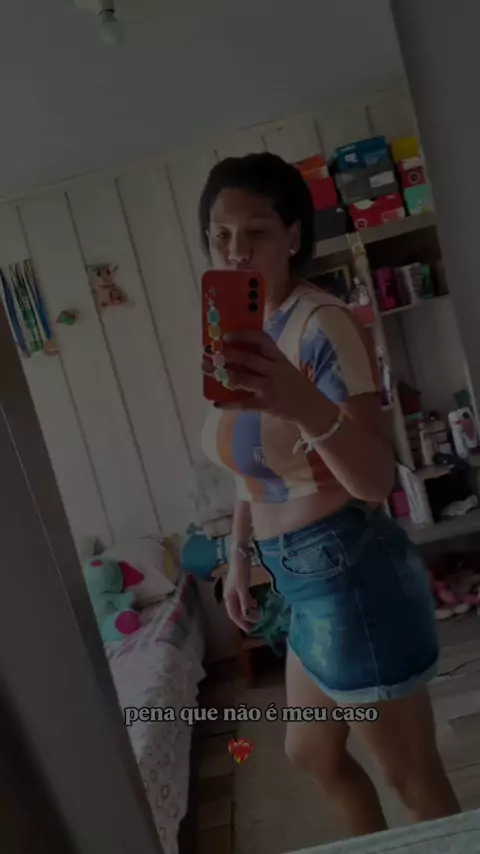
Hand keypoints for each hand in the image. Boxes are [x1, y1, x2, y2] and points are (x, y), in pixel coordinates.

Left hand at [202, 330, 316, 419]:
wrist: (312, 408)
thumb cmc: (293, 385)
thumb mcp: (284, 367)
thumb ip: (266, 360)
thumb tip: (236, 352)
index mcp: (279, 358)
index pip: (262, 340)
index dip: (243, 336)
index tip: (227, 335)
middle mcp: (275, 370)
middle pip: (248, 359)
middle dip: (226, 355)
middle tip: (210, 353)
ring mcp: (270, 388)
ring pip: (243, 378)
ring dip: (223, 374)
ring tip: (209, 370)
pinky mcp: (266, 405)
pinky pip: (243, 404)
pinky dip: (228, 404)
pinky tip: (216, 404)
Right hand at [223, 550, 259, 632]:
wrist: (240, 554)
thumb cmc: (240, 570)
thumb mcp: (243, 586)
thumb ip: (245, 601)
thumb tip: (247, 615)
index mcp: (228, 596)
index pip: (233, 614)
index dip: (241, 623)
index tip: (249, 630)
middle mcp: (230, 594)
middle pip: (236, 610)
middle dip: (245, 618)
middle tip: (256, 623)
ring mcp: (235, 589)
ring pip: (241, 604)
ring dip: (248, 610)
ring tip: (257, 614)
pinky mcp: (240, 584)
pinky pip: (244, 597)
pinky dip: (250, 602)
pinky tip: (256, 602)